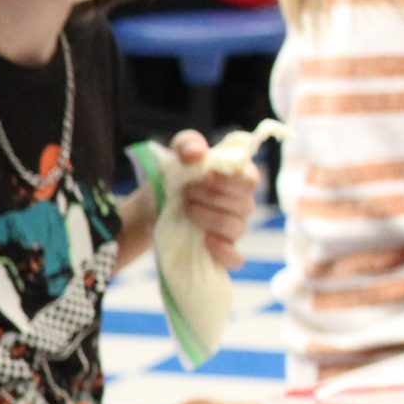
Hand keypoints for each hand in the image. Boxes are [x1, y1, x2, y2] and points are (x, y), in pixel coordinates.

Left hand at [168, 130, 255, 269]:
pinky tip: (206, 242)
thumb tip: (197, 153)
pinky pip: (235, 258)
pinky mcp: (221, 251)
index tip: (203, 177)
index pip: (251, 180)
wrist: (152, 205)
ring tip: (187, 210)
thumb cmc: (174, 176)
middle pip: (244, 205)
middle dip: (212, 198)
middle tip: (186, 192)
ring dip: (211, 219)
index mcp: (238, 179)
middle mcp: (242, 204)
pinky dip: (224, 252)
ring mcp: (233, 229)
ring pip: (237, 228)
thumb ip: (187, 144)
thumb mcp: (176, 154)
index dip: (229, 181)